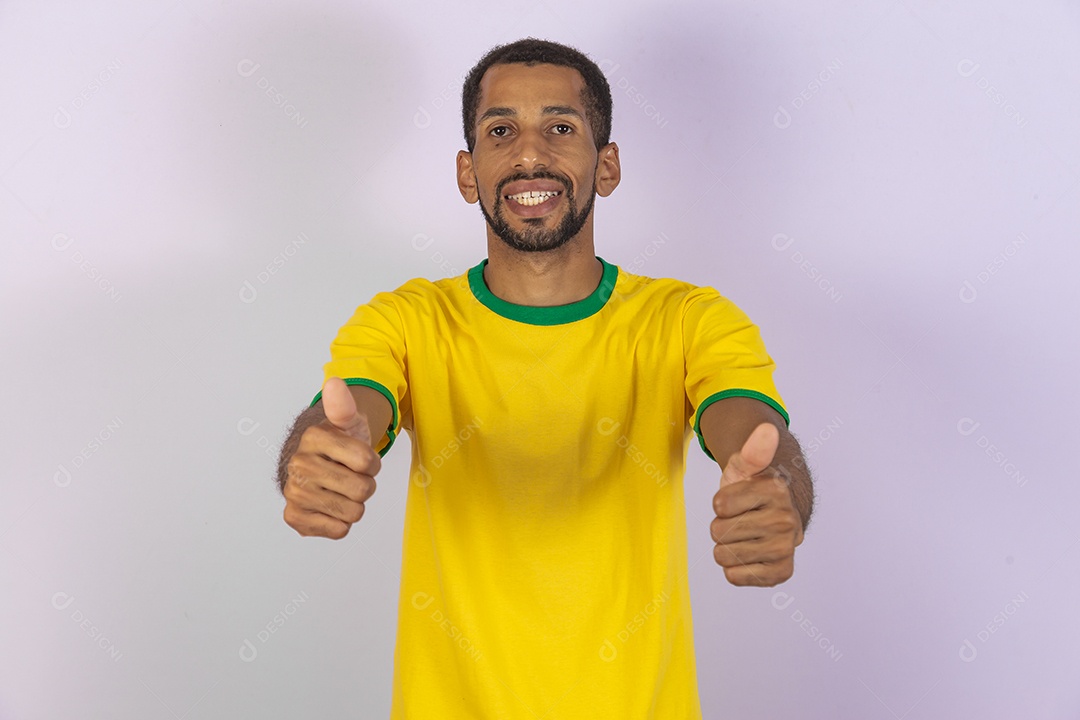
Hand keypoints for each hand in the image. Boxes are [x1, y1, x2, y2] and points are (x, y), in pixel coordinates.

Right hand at [283, 377, 380, 538]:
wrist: (315, 465)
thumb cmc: (338, 443)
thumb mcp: (347, 421)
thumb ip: (344, 405)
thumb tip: (335, 383)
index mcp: (314, 438)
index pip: (369, 463)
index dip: (372, 463)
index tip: (360, 458)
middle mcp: (299, 466)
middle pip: (363, 490)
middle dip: (365, 485)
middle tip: (350, 476)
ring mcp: (295, 493)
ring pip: (353, 512)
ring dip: (354, 504)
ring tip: (341, 490)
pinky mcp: (295, 517)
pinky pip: (339, 530)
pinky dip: (342, 522)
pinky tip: (331, 507)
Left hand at [711, 422, 802, 586]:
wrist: (773, 515)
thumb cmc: (752, 488)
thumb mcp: (745, 465)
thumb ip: (751, 450)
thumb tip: (766, 429)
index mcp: (776, 492)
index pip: (719, 506)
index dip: (720, 503)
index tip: (737, 498)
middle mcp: (785, 522)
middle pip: (719, 532)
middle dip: (723, 525)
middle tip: (741, 518)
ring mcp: (784, 549)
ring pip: (724, 555)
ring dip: (727, 546)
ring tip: (744, 535)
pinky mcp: (780, 573)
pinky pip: (734, 576)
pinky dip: (735, 568)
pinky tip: (749, 554)